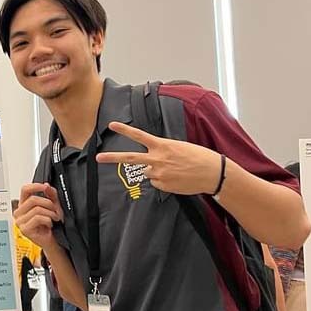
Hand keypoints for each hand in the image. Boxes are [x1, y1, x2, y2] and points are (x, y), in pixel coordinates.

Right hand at [15, 183, 62, 250]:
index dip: (36, 186)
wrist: (54, 241)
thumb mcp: (53, 206)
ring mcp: (20, 222)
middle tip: (56, 210)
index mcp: (24, 205)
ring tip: (54, 218)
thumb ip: (50, 195)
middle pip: (33, 199)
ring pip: (36, 209)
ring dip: (50, 213)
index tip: (45, 187)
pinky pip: (38, 218)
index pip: (25, 190)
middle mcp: (19, 213)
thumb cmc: (52, 226)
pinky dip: (48, 220)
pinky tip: (49, 225)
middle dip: (48, 204)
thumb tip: (46, 185)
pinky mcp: (24, 229)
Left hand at [96, 122, 221, 194]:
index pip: (139, 136)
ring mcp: (158, 173)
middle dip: (112, 158)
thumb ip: (161, 152)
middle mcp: (157, 159)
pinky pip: (157, 183)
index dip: (125, 130)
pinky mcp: (162, 185)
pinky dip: (163, 181)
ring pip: (147, 172)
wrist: (212, 173)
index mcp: (162, 145)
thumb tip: (150, 164)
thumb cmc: (198, 157)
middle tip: (98, 158)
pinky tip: (176, 178)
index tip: (112, 124)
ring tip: (174, 170)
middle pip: (130, 159)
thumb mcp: (179, 147)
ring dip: (155, 171)